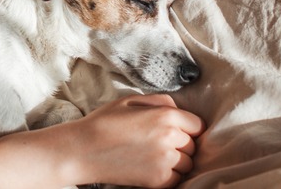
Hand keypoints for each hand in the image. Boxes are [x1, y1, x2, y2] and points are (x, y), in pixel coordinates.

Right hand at [60, 94, 204, 187]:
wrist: (83, 150)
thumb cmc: (104, 122)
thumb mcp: (129, 100)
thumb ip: (160, 100)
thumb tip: (179, 109)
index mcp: (165, 115)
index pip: (197, 125)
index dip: (187, 127)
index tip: (175, 130)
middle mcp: (170, 138)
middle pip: (192, 145)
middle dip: (180, 144)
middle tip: (158, 143)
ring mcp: (165, 161)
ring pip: (187, 163)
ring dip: (176, 160)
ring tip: (153, 155)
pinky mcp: (159, 180)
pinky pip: (178, 179)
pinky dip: (168, 175)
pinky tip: (150, 167)